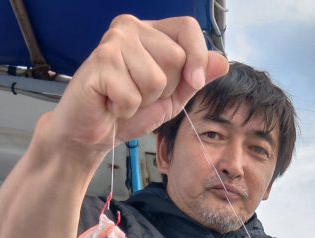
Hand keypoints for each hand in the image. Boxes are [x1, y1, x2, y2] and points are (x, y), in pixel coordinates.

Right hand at [45, 15, 228, 155]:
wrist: (92, 132)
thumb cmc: (128, 111)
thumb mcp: (172, 98)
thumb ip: (194, 79)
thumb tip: (222, 61)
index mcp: (152, 32)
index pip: (187, 27)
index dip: (197, 56)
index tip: (193, 82)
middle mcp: (131, 28)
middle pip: (175, 58)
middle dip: (164, 89)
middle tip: (139, 94)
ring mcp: (114, 41)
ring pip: (155, 79)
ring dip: (143, 101)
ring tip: (124, 99)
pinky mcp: (99, 61)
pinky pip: (132, 95)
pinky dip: (125, 109)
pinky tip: (111, 104)